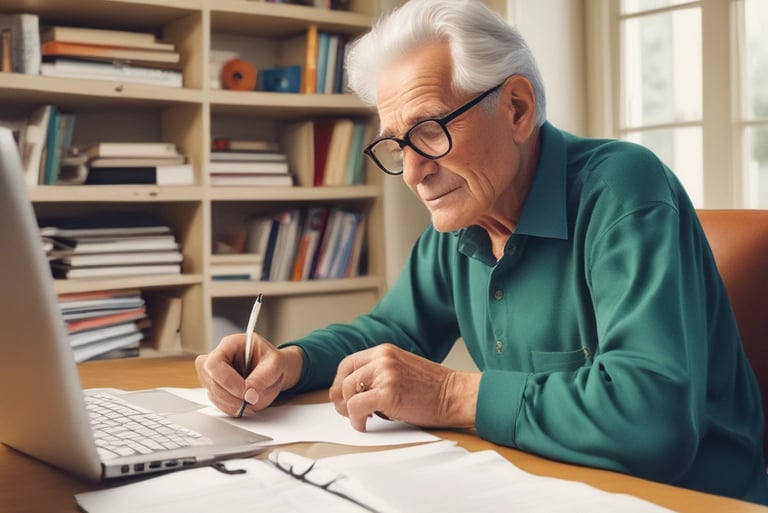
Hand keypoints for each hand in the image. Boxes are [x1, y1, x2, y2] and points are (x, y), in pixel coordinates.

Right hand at [195, 333, 302, 416]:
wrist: (275, 370)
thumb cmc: (273, 361)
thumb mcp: (276, 363)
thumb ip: (263, 376)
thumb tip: (250, 392)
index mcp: (230, 344)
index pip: (215, 363)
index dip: (227, 381)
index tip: (246, 393)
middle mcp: (219, 358)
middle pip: (210, 380)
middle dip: (231, 396)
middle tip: (251, 400)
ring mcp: (215, 374)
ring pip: (213, 394)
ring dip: (232, 403)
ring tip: (252, 401)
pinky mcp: (218, 388)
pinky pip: (218, 402)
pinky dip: (232, 408)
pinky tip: (246, 404)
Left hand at [329, 343, 480, 431]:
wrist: (457, 395)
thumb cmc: (434, 389)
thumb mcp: (403, 369)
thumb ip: (381, 373)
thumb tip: (356, 391)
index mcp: (385, 351)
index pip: (348, 364)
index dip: (341, 383)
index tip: (343, 398)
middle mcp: (383, 358)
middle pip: (344, 378)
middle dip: (340, 399)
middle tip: (346, 412)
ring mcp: (385, 374)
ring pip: (348, 392)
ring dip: (349, 410)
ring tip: (361, 419)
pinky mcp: (388, 393)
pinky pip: (356, 407)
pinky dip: (356, 420)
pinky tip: (364, 424)